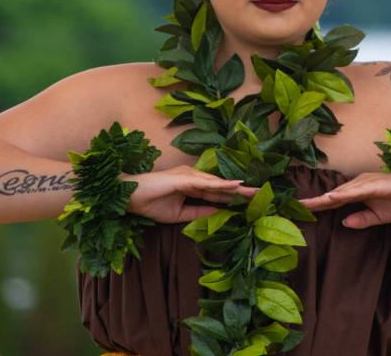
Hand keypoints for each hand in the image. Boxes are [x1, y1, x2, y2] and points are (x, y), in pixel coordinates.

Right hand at [119, 165, 259, 223]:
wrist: (129, 199)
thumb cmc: (150, 205)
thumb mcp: (179, 214)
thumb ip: (198, 213)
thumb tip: (218, 214)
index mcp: (192, 187)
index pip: (217, 193)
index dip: (233, 197)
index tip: (251, 202)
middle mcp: (193, 178)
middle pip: (221, 185)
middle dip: (240, 190)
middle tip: (261, 193)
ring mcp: (188, 176)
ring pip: (216, 182)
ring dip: (235, 186)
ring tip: (253, 190)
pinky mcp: (182, 178)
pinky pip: (205, 182)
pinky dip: (220, 184)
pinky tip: (234, 185)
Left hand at [297, 171, 390, 228]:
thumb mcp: (379, 217)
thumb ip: (361, 220)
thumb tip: (344, 223)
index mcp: (356, 193)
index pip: (332, 201)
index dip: (316, 205)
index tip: (300, 210)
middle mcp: (358, 185)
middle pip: (332, 195)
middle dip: (314, 201)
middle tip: (296, 207)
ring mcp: (366, 183)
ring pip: (341, 191)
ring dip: (324, 198)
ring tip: (308, 204)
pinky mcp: (375, 184)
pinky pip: (356, 190)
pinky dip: (343, 194)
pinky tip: (332, 198)